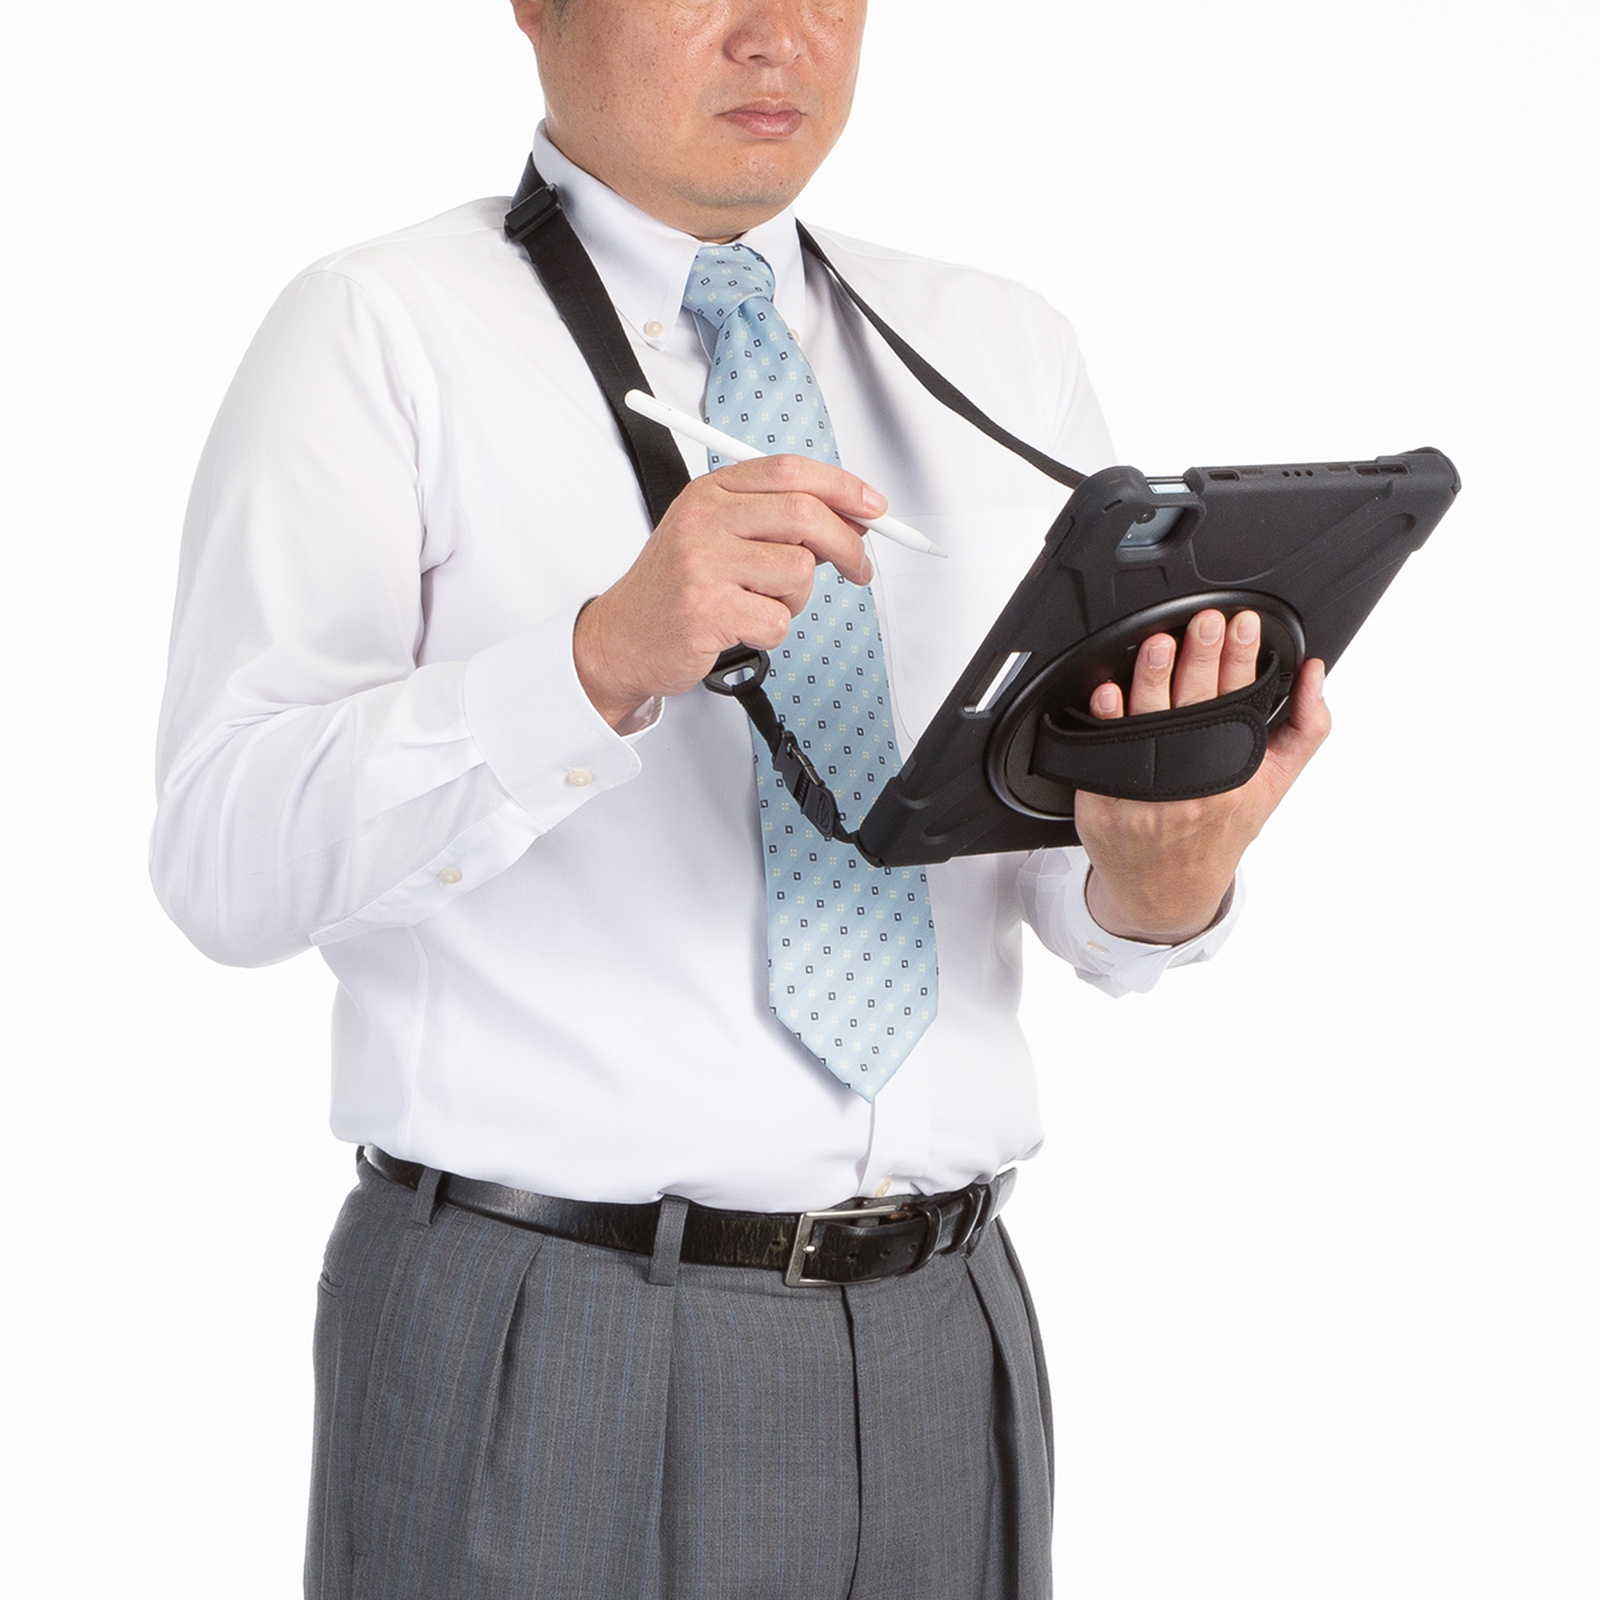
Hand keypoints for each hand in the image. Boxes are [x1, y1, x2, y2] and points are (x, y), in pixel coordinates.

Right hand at [573, 455, 885, 725]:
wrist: (621, 637)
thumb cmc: (677, 588)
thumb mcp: (716, 535)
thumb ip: (774, 521)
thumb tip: (849, 521)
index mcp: (711, 493)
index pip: (789, 471)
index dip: (842, 486)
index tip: (874, 508)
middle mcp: (705, 520)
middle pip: (804, 515)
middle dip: (847, 544)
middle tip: (859, 568)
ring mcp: (704, 564)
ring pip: (798, 572)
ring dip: (796, 597)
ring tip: (762, 603)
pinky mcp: (707, 611)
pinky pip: (778, 619)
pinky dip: (772, 631)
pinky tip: (742, 627)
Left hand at [1074, 607, 1331, 942]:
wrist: (1168, 888)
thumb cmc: (1221, 828)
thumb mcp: (1273, 784)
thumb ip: (1305, 727)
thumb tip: (1314, 672)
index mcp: (1235, 772)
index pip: (1241, 701)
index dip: (1242, 658)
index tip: (1243, 623)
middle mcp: (1192, 785)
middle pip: (1196, 707)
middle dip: (1202, 658)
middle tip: (1205, 621)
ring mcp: (1147, 795)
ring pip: (1149, 724)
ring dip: (1153, 679)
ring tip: (1160, 644)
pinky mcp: (1106, 802)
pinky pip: (1103, 755)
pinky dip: (1105, 722)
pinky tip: (1109, 695)